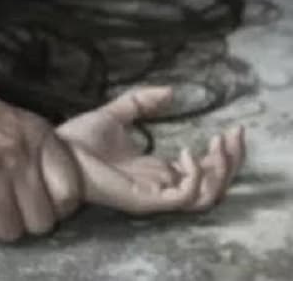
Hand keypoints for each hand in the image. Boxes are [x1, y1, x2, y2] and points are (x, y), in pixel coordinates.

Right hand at [0, 66, 80, 241]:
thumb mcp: (8, 116)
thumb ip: (32, 147)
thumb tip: (53, 183)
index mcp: (35, 134)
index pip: (69, 190)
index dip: (59, 206)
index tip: (46, 206)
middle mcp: (16, 155)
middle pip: (41, 220)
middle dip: (26, 221)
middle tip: (9, 212)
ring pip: (9, 231)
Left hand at [56, 87, 245, 213]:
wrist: (57, 151)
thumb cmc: (81, 139)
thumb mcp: (118, 113)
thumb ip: (143, 102)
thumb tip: (171, 92)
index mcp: (158, 170)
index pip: (204, 171)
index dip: (224, 154)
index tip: (234, 129)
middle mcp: (161, 186)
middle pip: (213, 187)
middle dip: (232, 163)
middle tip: (234, 136)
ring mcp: (155, 195)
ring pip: (206, 197)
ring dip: (221, 171)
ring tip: (220, 144)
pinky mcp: (146, 200)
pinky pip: (183, 198)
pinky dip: (194, 177)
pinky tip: (187, 153)